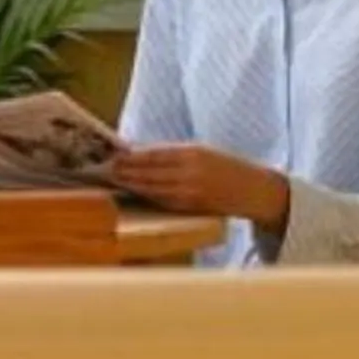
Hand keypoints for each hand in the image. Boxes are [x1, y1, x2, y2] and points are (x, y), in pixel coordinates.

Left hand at [110, 143, 290, 232]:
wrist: (254, 190)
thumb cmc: (225, 167)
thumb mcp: (202, 151)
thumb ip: (173, 153)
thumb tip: (139, 152)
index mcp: (193, 153)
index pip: (154, 154)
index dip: (131, 157)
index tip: (113, 155)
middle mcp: (191, 173)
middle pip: (150, 173)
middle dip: (126, 171)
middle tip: (105, 169)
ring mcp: (191, 192)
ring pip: (153, 189)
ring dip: (132, 184)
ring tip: (114, 180)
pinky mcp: (192, 207)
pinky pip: (163, 201)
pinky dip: (146, 195)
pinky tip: (134, 192)